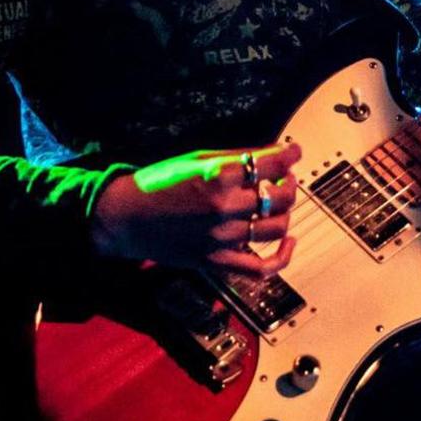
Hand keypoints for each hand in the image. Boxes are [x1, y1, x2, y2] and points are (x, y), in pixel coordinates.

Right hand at [88, 140, 302, 276]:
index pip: (271, 164)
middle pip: (280, 197)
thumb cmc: (156, 184)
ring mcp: (222, 237)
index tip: (294, 151)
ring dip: (286, 212)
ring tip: (280, 203)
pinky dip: (282, 258)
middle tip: (284, 178)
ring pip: (277, 228)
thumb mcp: (196, 158)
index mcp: (218, 176)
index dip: (290, 155)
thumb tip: (272, 154)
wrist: (125, 217)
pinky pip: (261, 268)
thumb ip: (235, 158)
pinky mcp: (217, 261)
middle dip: (289, 183)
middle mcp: (224, 207)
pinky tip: (288, 242)